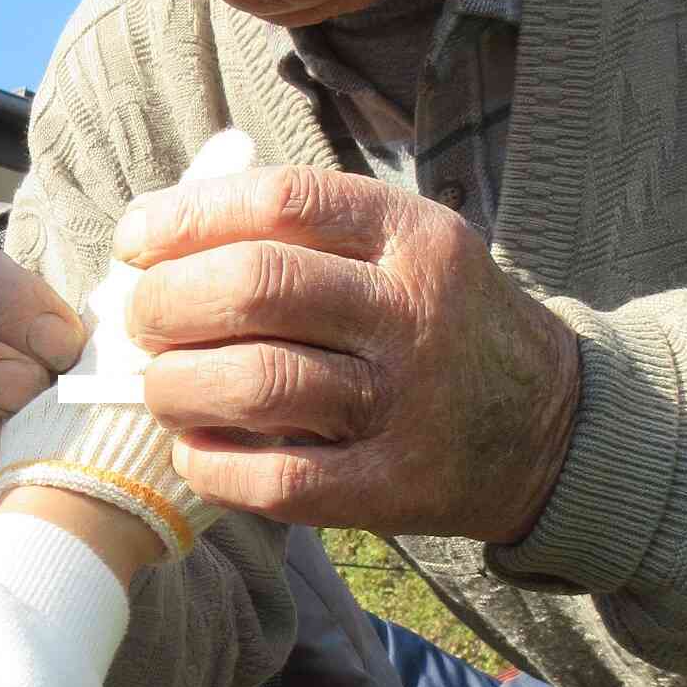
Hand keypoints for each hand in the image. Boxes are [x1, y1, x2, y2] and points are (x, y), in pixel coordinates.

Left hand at [114, 164, 580, 542]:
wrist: (550, 425)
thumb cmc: (438, 321)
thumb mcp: (402, 246)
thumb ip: (305, 229)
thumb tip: (163, 233)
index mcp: (408, 234)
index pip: (279, 200)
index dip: (186, 217)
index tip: (136, 240)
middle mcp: (411, 311)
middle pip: (256, 287)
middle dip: (168, 302)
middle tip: (143, 320)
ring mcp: (406, 402)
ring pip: (258, 384)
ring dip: (178, 387)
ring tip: (161, 388)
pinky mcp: (395, 485)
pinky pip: (281, 480)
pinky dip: (215, 466)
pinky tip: (194, 452)